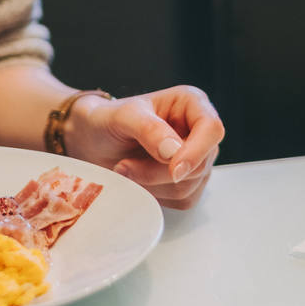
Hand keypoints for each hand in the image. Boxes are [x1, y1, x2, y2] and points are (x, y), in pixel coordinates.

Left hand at [61, 86, 224, 209]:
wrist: (92, 141)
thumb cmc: (107, 121)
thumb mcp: (122, 117)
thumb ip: (148, 128)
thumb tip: (174, 151)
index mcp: (192, 104)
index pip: (212, 130)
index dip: (196, 153)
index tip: (172, 170)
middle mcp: (198, 132)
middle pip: (200, 164)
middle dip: (159, 172)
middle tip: (125, 166)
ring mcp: (195, 159)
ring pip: (190, 186)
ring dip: (152, 184)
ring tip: (126, 168)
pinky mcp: (187, 182)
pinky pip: (182, 200)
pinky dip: (155, 196)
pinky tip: (137, 180)